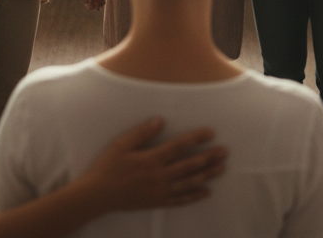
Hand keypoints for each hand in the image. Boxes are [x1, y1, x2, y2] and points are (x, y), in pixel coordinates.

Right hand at [79, 117, 226, 212]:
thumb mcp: (121, 145)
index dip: (197, 138)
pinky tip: (207, 192)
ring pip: (189, 183)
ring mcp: (160, 192)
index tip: (211, 132)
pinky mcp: (157, 202)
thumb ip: (142, 133)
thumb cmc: (107, 167)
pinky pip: (180, 200)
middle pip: (190, 165)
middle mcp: (159, 177)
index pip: (179, 146)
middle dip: (209, 157)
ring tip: (222, 168)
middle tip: (225, 151)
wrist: (97, 195)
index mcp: (151, 160)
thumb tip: (161, 120)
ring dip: (207, 175)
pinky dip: (195, 196)